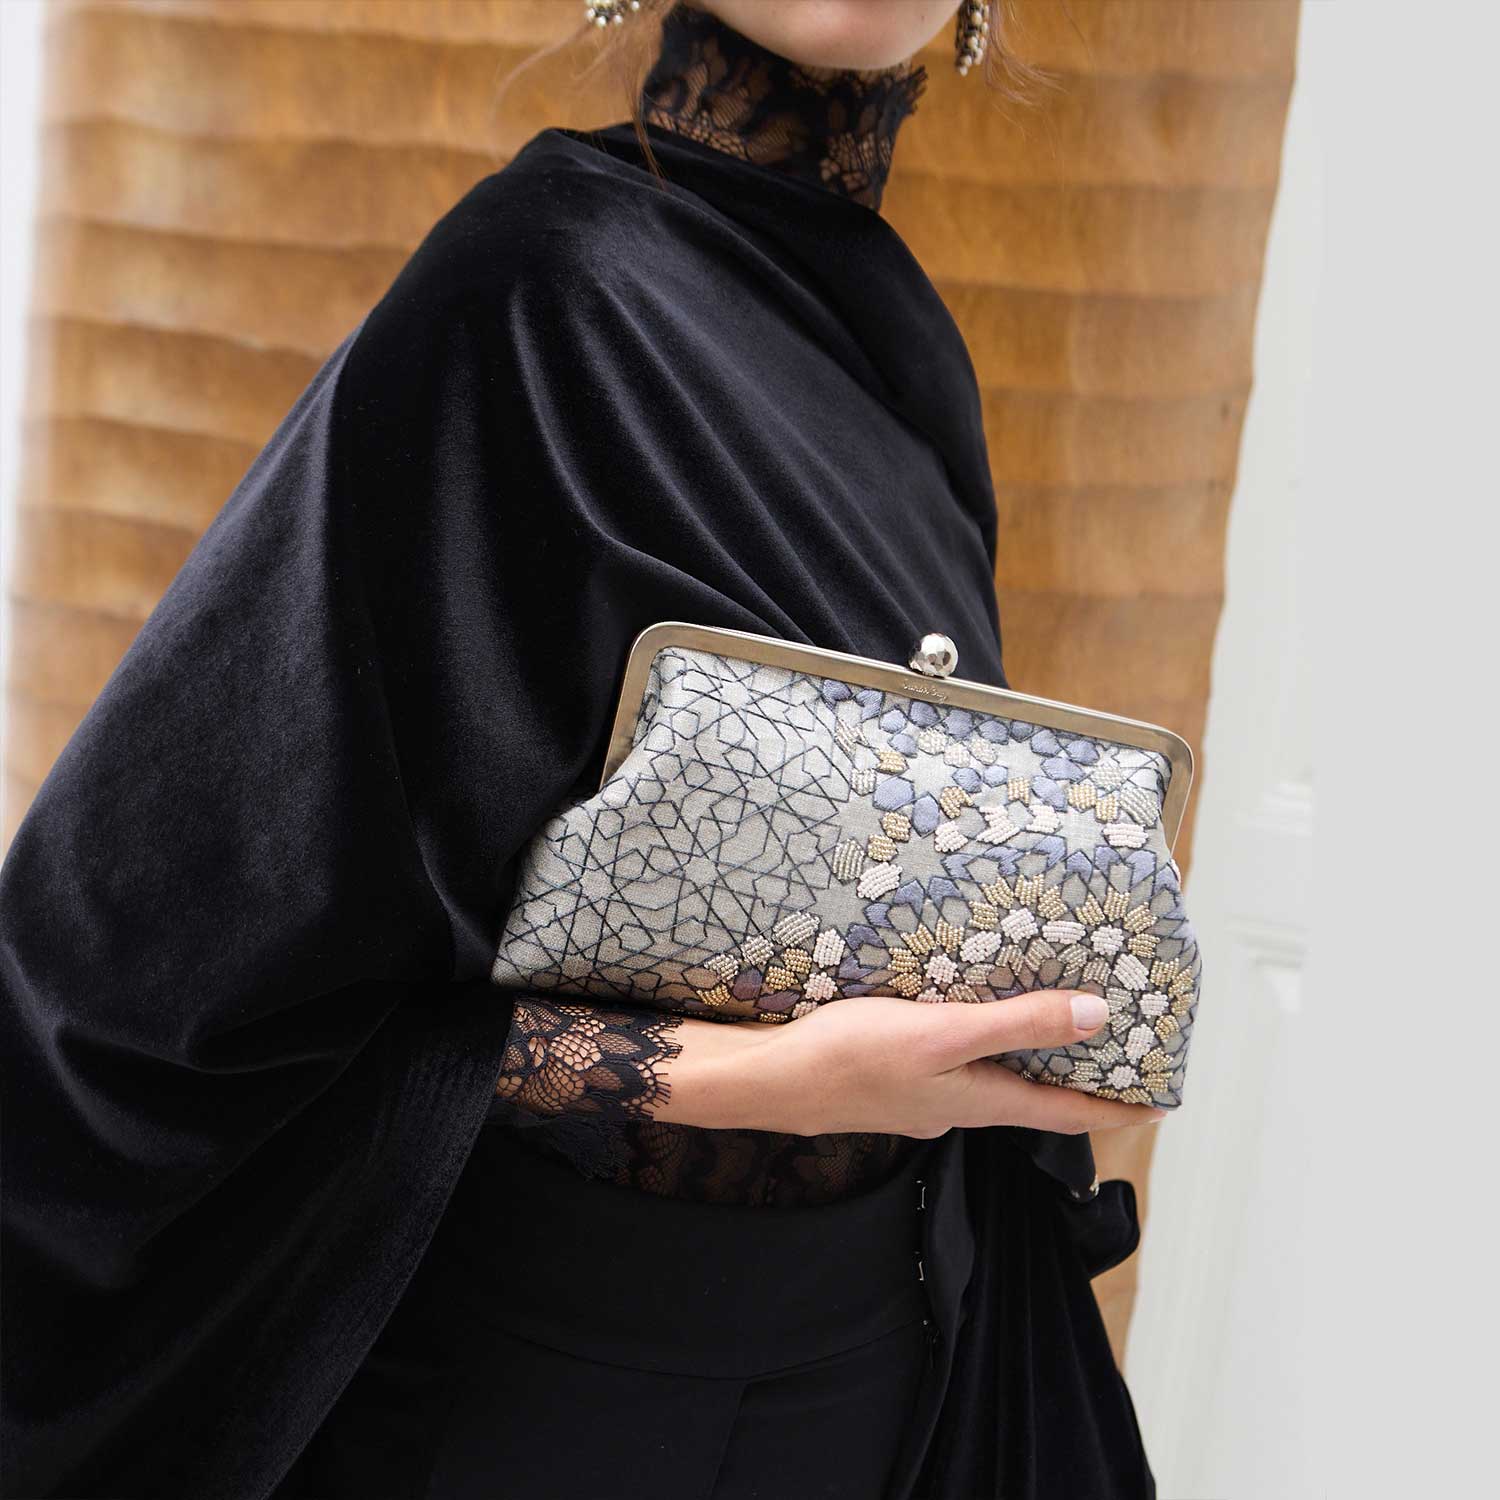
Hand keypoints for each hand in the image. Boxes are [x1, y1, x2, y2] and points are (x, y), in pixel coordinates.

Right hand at [654, 990, 1166, 1138]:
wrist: (771, 1079)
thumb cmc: (854, 1056)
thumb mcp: (944, 1034)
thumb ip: (1019, 1024)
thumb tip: (1099, 1016)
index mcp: (981, 1100)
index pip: (1067, 1113)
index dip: (1117, 1108)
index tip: (1162, 1104)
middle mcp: (959, 1107)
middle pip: (1034, 1100)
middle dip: (1076, 1080)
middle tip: (1114, 1052)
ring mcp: (924, 1099)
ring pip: (994, 1083)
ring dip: (1029, 1063)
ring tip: (1052, 1029)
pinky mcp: (894, 1080)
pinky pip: (957, 1067)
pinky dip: (982, 1049)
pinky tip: (966, 1020)